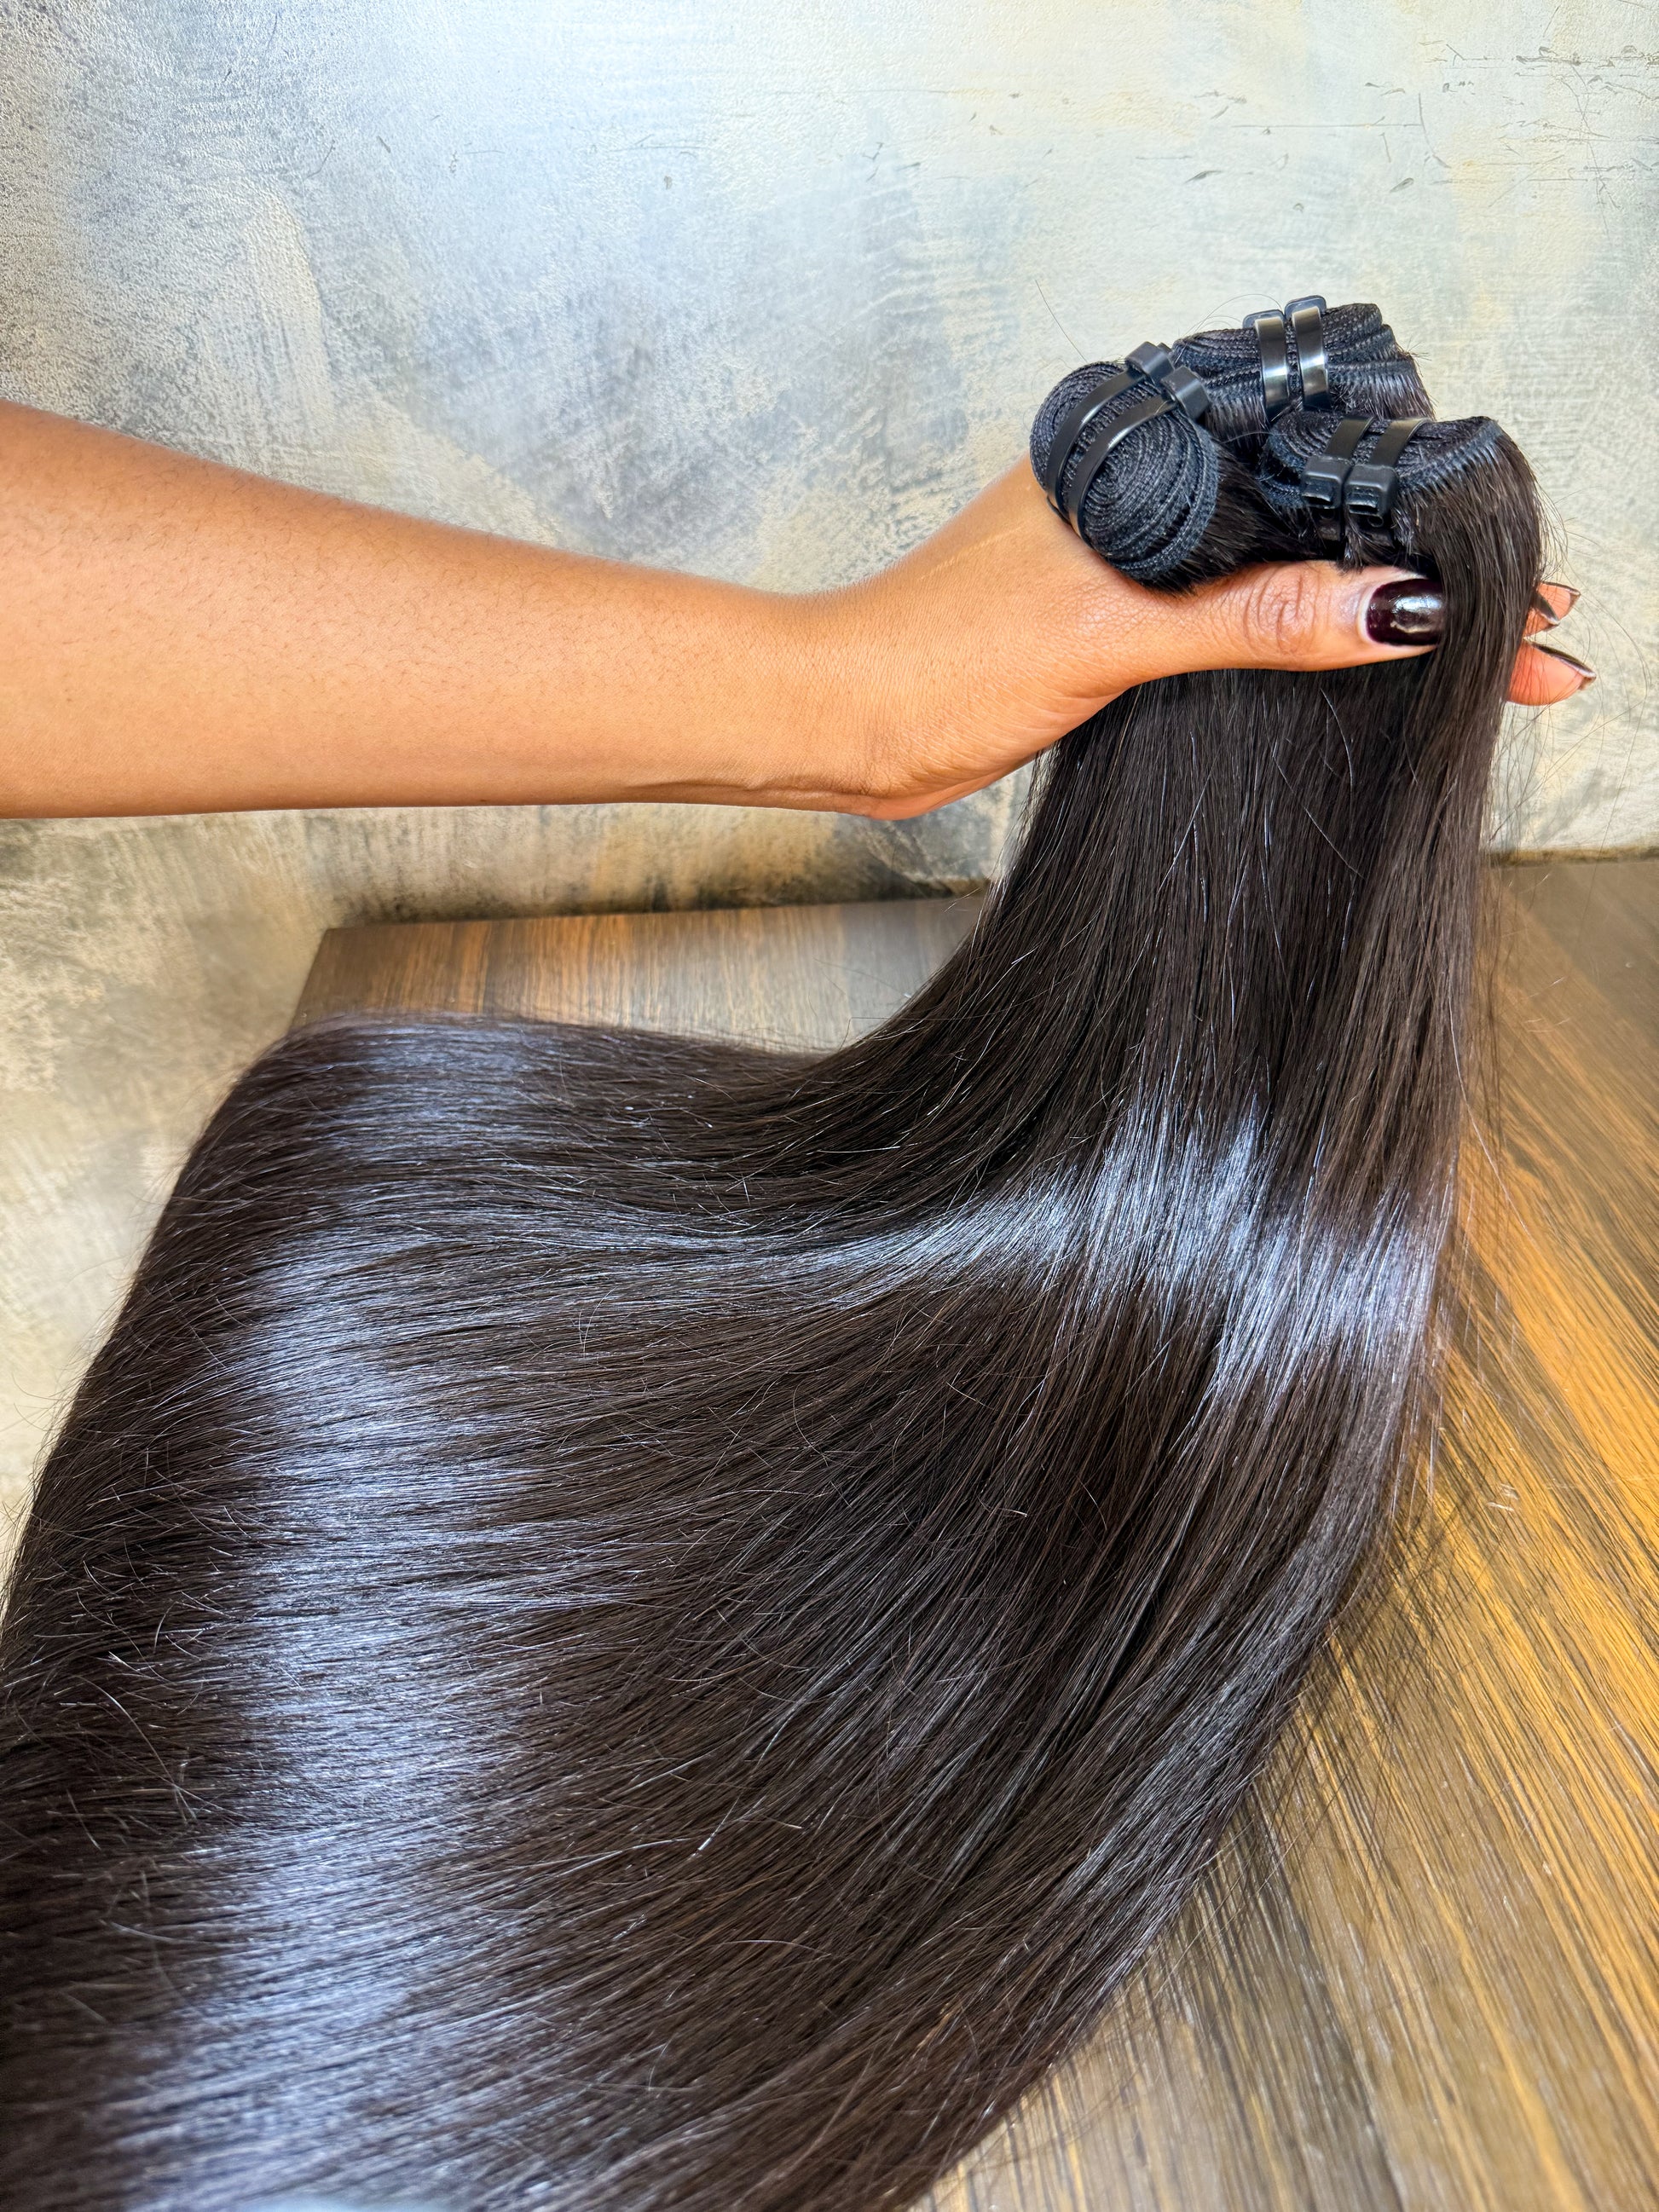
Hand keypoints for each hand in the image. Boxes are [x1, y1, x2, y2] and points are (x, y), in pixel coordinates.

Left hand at [823, 463, 1587, 819]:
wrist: (837, 727)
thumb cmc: (931, 658)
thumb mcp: (1112, 634)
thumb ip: (1251, 616)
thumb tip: (1386, 610)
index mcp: (1139, 448)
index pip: (1318, 468)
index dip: (1419, 534)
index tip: (1503, 592)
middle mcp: (1140, 486)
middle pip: (1314, 517)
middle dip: (1417, 577)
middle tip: (1523, 637)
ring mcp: (1128, 552)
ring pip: (1280, 570)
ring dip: (1369, 612)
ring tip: (1472, 655)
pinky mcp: (1112, 616)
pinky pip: (1236, 615)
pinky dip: (1304, 642)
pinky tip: (1356, 670)